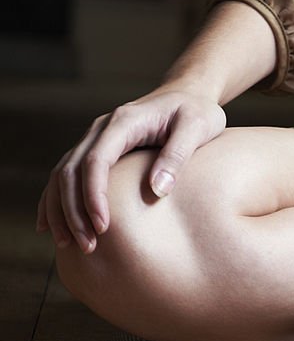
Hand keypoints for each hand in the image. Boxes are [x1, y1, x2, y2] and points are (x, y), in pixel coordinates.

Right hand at [37, 89, 226, 253]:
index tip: (103, 228)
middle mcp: (101, 129)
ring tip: (67, 245)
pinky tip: (49, 226)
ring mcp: (96, 139)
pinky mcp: (97, 150)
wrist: (187, 94)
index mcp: (123, 122)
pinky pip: (67, 175)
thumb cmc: (197, 112)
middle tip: (88, 247)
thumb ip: (177, 156)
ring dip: (61, 210)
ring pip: (63, 174)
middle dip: (74, 211)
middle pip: (72, 170)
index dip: (94, 196)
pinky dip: (55, 200)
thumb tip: (156, 190)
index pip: (96, 161)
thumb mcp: (197, 128)